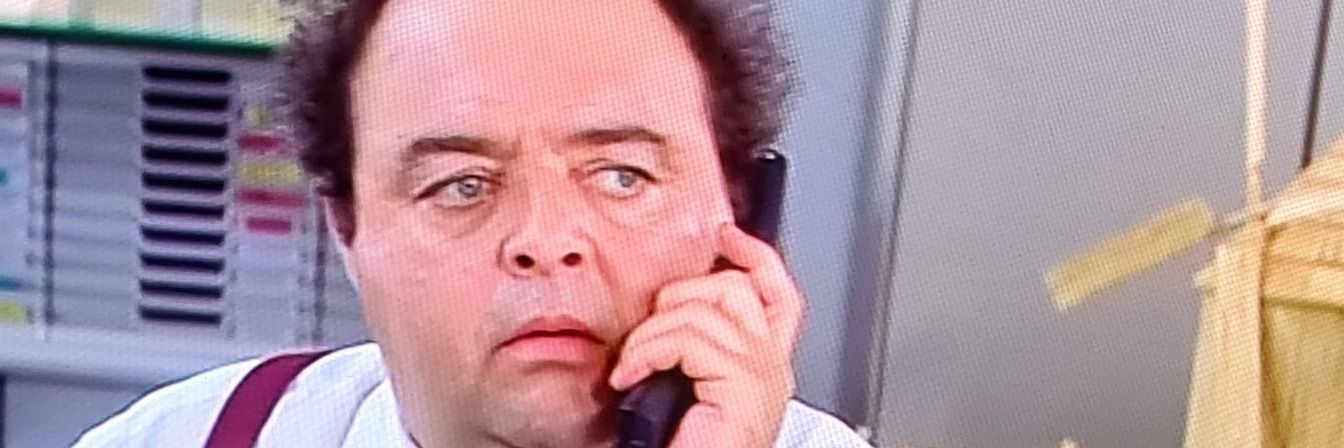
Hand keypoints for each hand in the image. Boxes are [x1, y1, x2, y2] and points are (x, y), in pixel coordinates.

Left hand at [609, 223, 804, 446]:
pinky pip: (688, 336)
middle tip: (647, 339)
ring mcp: (763, 375)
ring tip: (633, 367)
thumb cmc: (680, 445)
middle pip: (735, 287)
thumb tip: (659, 311)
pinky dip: (648, 350)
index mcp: (762, 368)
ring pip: (703, 308)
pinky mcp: (745, 386)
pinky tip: (632, 375)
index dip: (755, 256)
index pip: (777, 294)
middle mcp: (772, 368)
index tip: (725, 235)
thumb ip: (688, 350)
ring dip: (650, 334)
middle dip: (677, 297)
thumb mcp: (683, 387)